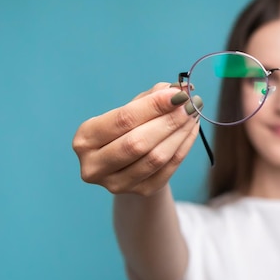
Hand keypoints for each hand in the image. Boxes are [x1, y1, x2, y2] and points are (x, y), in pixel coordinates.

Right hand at [72, 82, 201, 195]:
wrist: (128, 164)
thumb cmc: (127, 130)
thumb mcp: (132, 109)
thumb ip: (152, 96)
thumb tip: (180, 88)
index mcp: (85, 139)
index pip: (123, 120)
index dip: (153, 106)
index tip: (179, 94)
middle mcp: (95, 166)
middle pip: (138, 143)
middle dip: (169, 121)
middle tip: (191, 105)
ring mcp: (117, 184)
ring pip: (156, 158)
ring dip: (180, 134)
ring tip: (194, 115)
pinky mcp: (141, 191)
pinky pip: (168, 168)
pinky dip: (184, 146)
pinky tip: (192, 130)